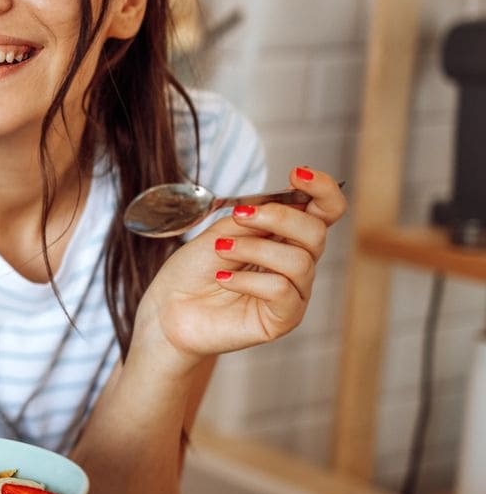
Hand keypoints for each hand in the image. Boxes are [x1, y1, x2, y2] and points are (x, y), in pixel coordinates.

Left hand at [135, 167, 346, 363]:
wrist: (170, 310)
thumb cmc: (194, 271)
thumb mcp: (222, 231)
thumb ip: (255, 216)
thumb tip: (289, 199)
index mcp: (285, 237)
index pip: (324, 210)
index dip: (321, 189)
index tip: (296, 173)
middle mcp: (296, 263)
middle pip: (316, 232)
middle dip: (279, 217)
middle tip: (240, 218)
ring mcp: (293, 293)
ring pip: (299, 261)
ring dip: (254, 249)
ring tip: (221, 250)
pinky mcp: (283, 319)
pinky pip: (282, 291)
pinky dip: (249, 280)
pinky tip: (222, 278)